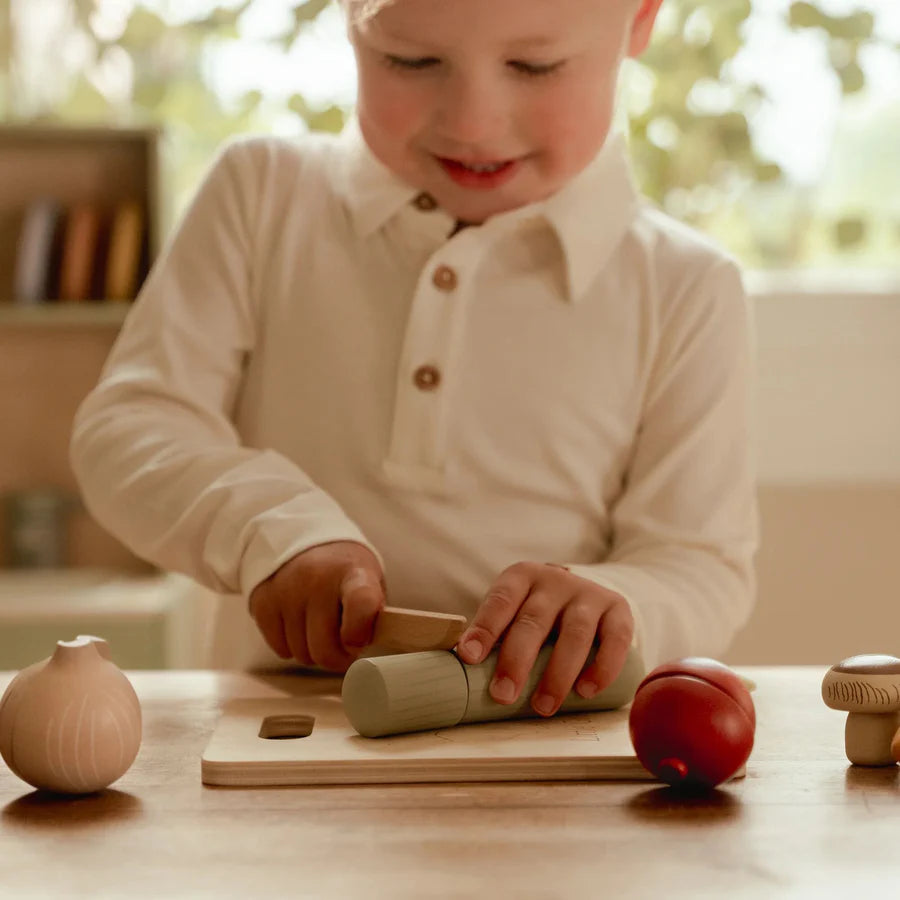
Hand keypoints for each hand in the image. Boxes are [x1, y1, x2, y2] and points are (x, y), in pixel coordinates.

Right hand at [248, 541, 384, 671]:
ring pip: (302, 654)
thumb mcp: (370, 580)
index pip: (361, 604)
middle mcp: (317, 580)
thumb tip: (362, 648)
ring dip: (314, 652)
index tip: (358, 642)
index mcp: (354, 573)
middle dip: (338, 658)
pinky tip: (300, 625)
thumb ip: (373, 615)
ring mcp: (287, 591)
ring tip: (321, 629)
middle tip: (344, 647)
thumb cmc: (344, 572)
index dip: (359, 632)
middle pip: (325, 649)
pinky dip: (292, 646)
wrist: (302, 539)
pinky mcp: (263, 602)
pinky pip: (281, 649)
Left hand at [455, 562, 632, 716]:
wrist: (587, 593)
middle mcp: (555, 580)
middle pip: (534, 620)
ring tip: (543, 706)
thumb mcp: (515, 610)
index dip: (485, 628)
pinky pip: (615, 639)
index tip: (468, 658)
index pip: (500, 600)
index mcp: (522, 577)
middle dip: (517, 660)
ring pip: (575, 632)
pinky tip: (586, 692)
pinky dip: (601, 668)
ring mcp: (589, 593)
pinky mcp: (618, 610)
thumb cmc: (538, 612)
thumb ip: (496, 634)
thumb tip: (459, 670)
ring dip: (558, 673)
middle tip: (503, 695)